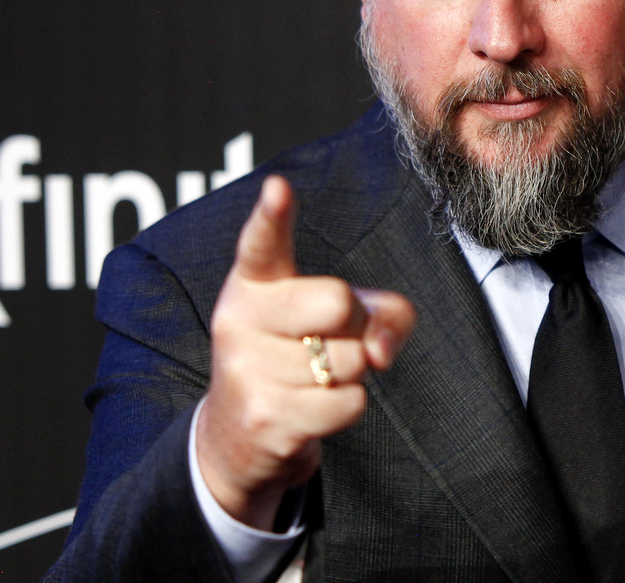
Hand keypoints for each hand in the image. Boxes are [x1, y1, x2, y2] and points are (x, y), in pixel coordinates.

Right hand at [196, 175, 415, 530]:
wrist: (240, 436)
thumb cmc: (300, 358)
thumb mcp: (341, 320)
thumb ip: (384, 312)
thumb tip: (381, 350)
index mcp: (255, 284)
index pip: (262, 243)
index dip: (272, 216)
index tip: (278, 188)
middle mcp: (240, 320)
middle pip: (338, 302)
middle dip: (355, 324)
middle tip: (327, 339)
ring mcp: (247, 371)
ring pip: (351, 360)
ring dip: (351, 374)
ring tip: (312, 379)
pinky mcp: (265, 418)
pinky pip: (349, 403)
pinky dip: (347, 407)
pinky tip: (314, 409)